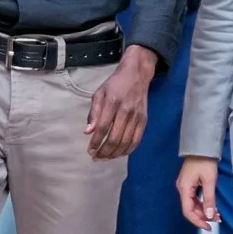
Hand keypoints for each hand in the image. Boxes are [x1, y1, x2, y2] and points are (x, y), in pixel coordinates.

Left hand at [85, 45, 160, 159]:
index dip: (96, 142)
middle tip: (96, 157)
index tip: (90, 151)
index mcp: (112, 103)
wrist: (136, 75)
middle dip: (104, 151)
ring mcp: (137, 116)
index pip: (103, 128)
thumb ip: (93, 113)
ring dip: (115, 154)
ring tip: (105, 158)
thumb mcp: (99, 94)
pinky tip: (119, 154)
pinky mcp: (144, 120)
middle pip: (115, 138)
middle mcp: (126, 111)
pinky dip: (128, 150)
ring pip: (126, 142)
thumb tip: (88, 132)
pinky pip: (137, 140)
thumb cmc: (114, 85)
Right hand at [178, 158, 220, 228]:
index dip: (198, 221)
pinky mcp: (190, 183)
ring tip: (217, 214)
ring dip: (204, 211)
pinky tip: (211, 206)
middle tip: (217, 219)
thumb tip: (210, 215)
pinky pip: (195, 198)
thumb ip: (209, 199)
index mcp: (184, 188)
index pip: (188, 212)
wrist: (202, 146)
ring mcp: (185, 186)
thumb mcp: (210, 181)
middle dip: (204, 216)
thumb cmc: (205, 160)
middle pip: (191, 209)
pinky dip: (203, 204)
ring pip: (193, 204)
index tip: (208, 227)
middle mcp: (182, 188)